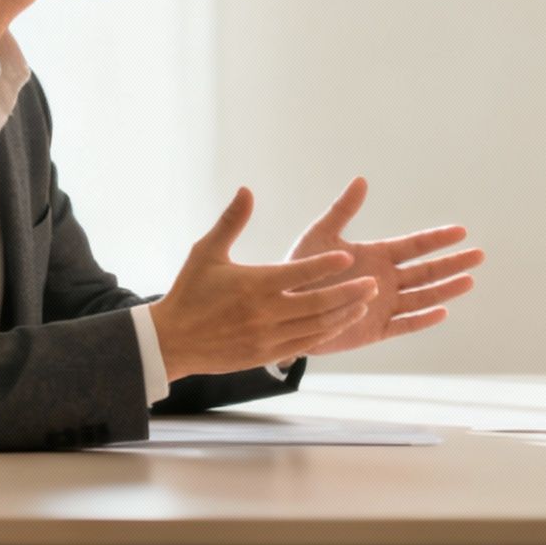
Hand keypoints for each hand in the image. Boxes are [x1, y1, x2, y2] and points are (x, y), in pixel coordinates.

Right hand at [150, 187, 378, 379]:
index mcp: (255, 284)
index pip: (299, 274)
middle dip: (350, 293)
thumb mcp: (207, 252)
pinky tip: (341, 322)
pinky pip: (306, 344)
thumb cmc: (190, 291)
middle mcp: (265, 312)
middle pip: (319, 303)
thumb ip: (231, 221)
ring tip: (364, 301)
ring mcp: (268, 336)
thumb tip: (247, 190)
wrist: (172, 341)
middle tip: (373, 283)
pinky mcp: (266, 354)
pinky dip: (327, 333)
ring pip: (317, 326)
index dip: (326, 266)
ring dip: (344, 314)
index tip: (350, 257)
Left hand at [287, 176, 482, 355]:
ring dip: (445, 289)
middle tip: (478, 255)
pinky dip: (423, 319)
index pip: (414, 246)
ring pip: (422, 297)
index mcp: (377, 256)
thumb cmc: (299, 270)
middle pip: (427, 271)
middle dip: (453, 263)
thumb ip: (342, 211)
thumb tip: (361, 180)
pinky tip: (442, 311)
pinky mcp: (375, 329)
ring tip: (469, 281)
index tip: (461, 231)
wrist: (282, 308)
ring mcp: (383, 305)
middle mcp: (386, 280)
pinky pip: (404, 325)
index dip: (437, 239)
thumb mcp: (320, 236)